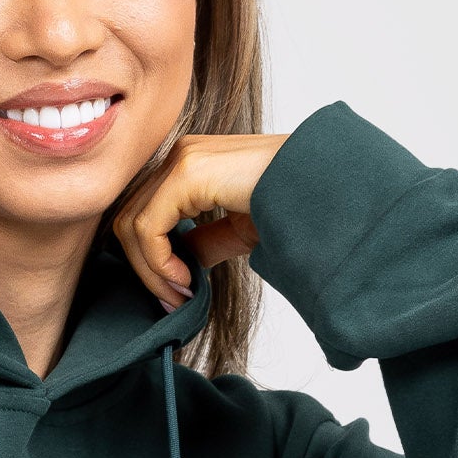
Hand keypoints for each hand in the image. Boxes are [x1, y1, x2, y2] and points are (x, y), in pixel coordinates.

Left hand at [112, 132, 289, 306]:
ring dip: (151, 271)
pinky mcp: (187, 172)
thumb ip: (203, 242)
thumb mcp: (238, 230)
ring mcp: (182, 158)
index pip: (144, 213)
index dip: (149, 260)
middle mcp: (181, 154)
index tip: (175, 295)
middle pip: (130, 218)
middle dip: (145, 269)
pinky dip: (159, 263)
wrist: (327, 189)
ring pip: (132, 224)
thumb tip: (177, 266)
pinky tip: (186, 281)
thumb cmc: (294, 204)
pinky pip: (149, 227)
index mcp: (191, 163)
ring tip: (179, 295)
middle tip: (172, 303)